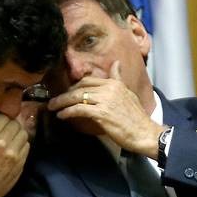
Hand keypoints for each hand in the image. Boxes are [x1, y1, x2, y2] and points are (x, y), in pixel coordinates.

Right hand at [0, 112, 30, 196]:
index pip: (3, 117)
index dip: (2, 118)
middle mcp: (3, 143)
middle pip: (15, 123)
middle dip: (11, 124)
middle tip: (6, 129)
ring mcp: (14, 153)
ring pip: (23, 133)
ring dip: (18, 133)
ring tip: (12, 137)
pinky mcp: (21, 162)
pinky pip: (27, 145)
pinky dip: (22, 143)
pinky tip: (15, 147)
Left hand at [47, 61, 162, 157]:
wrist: (144, 132)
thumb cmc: (136, 117)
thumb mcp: (127, 93)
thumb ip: (118, 79)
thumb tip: (116, 63)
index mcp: (115, 83)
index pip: (88, 80)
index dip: (75, 86)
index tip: (67, 92)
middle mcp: (109, 88)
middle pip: (80, 87)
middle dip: (65, 94)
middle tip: (54, 100)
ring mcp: (105, 100)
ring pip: (77, 97)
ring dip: (61, 102)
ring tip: (52, 107)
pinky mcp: (101, 113)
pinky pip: (79, 109)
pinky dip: (67, 112)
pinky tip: (61, 115)